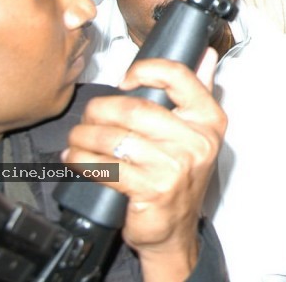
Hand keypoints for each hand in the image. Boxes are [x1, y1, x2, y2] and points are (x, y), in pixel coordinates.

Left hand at [63, 49, 225, 279]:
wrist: (174, 230)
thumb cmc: (181, 179)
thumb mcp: (198, 134)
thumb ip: (199, 92)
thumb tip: (205, 54)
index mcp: (209, 120)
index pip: (179, 77)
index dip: (145, 70)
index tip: (125, 80)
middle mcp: (197, 141)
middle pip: (136, 109)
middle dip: (100, 111)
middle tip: (88, 117)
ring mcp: (175, 166)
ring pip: (116, 138)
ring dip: (85, 136)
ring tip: (77, 138)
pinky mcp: (151, 188)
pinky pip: (106, 166)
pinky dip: (83, 160)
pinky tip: (76, 158)